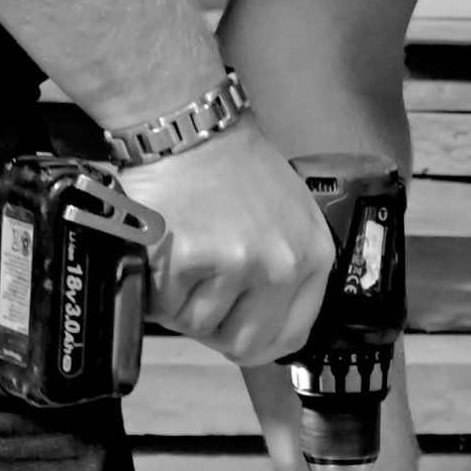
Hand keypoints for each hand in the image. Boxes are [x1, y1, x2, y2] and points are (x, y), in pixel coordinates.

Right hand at [121, 120, 334, 366]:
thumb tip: (258, 325)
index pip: (290, 337)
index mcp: (314, 255)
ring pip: (197, 324)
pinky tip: (163, 249)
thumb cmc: (233, 167)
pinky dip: (156, 285)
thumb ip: (285, 269)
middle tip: (195, 294)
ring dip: (180, 302)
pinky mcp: (191, 257)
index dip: (255, 338)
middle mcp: (283, 264)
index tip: (234, 329)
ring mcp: (238, 262)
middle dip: (212, 327)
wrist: (191, 128)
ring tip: (180, 257)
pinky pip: (165, 302)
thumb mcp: (289, 216)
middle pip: (242, 343)